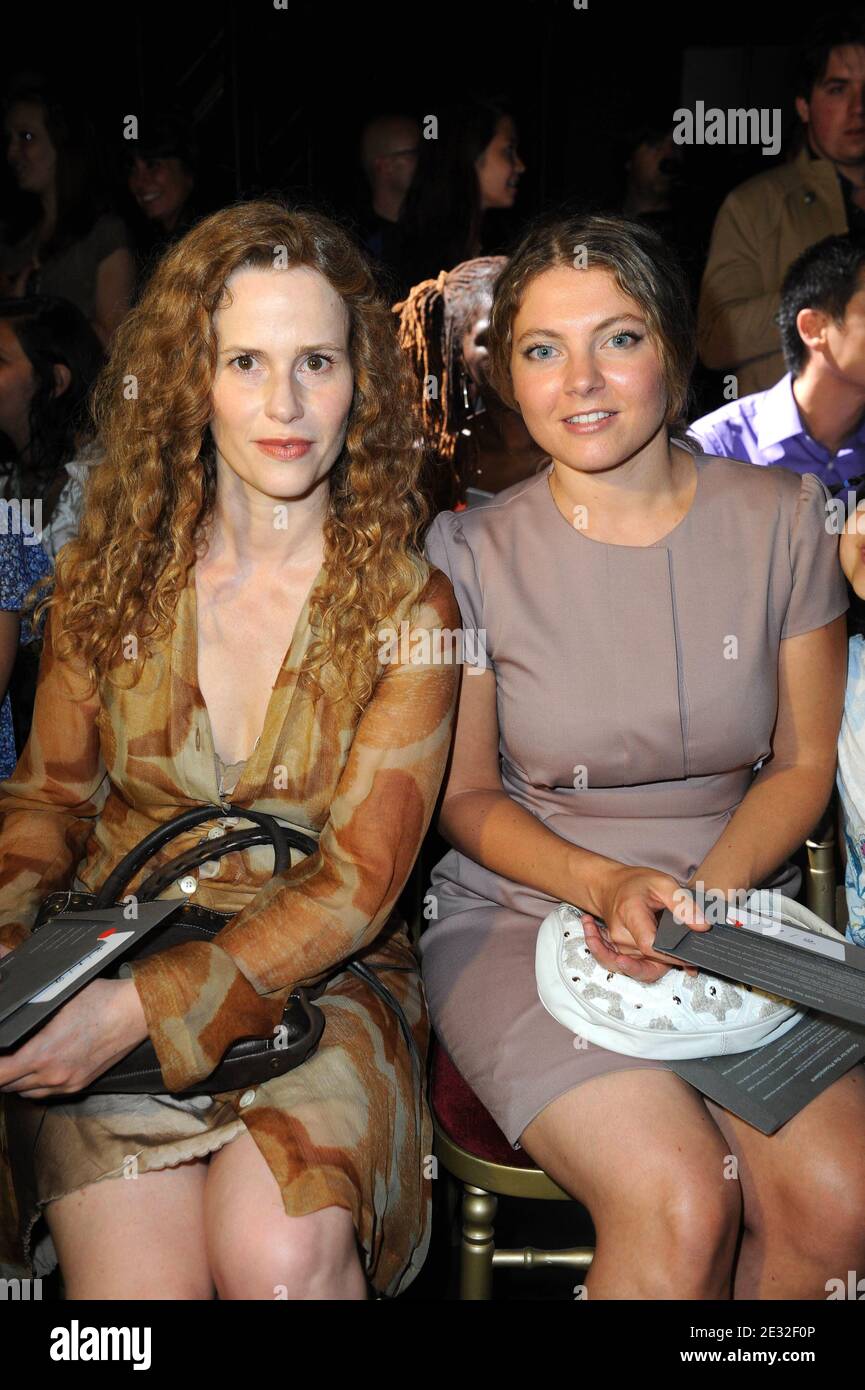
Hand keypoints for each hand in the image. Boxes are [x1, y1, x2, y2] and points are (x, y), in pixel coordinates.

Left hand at [0, 976, 148, 1098]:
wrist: (137, 1011)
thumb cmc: (101, 999)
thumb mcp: (58, 996)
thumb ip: (27, 1005)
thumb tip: (7, 985)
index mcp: (42, 1053)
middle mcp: (52, 1074)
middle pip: (7, 1085)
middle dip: (2, 1070)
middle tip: (3, 1054)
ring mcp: (66, 1083)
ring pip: (24, 1092)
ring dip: (15, 1080)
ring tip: (14, 1062)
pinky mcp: (79, 1085)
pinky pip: (45, 1094)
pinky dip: (34, 1085)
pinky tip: (35, 1069)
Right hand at [580, 866, 708, 981]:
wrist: (611, 887)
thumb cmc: (635, 884)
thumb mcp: (663, 883)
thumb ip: (683, 904)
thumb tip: (703, 926)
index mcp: (630, 914)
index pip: (649, 945)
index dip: (672, 955)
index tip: (690, 955)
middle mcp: (621, 935)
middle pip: (651, 958)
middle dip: (674, 959)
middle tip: (694, 955)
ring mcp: (621, 946)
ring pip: (649, 965)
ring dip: (668, 962)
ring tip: (685, 954)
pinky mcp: (624, 953)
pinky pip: (643, 967)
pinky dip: (660, 965)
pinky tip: (675, 960)